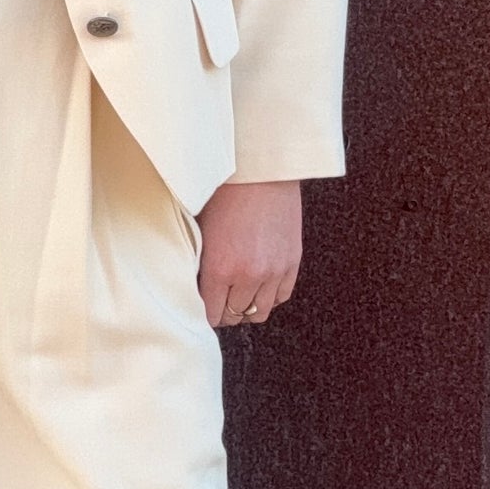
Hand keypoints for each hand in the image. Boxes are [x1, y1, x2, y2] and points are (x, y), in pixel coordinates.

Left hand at [195, 180, 300, 327]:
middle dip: (224, 311)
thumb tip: (197, 287)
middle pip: (235, 316)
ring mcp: (274, 271)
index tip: (203, 307)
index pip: (211, 314)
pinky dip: (269, 296)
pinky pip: (281, 296)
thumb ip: (200, 265)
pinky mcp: (292, 262)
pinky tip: (259, 286)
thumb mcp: (200, 231)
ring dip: (247, 307)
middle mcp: (249, 276)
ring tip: (239, 296)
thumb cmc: (224, 194)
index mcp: (220, 269)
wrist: (260, 172)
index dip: (205, 313)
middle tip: (219, 301)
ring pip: (260, 312)